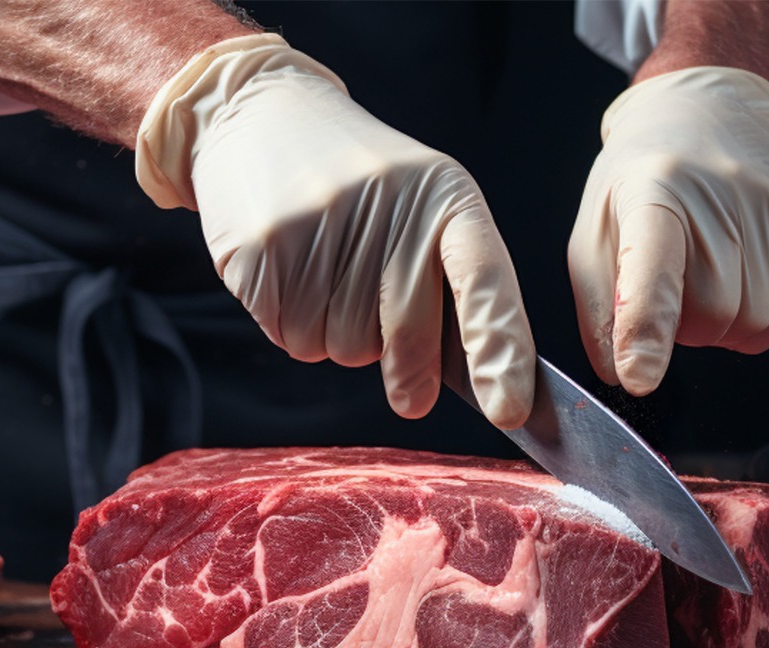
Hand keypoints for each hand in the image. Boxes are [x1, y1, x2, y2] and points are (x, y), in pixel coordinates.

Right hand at [134, 35, 535, 427]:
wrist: (260, 118)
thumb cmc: (362, 185)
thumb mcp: (423, 211)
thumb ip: (453, 291)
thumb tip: (481, 391)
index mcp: (444, 194)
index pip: (482, 276)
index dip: (498, 345)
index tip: (508, 409)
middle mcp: (386, 204)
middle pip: (405, 334)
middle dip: (409, 371)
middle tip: (409, 389)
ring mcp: (319, 224)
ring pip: (343, 349)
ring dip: (340, 336)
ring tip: (328, 276)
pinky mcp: (262, 248)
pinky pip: (291, 338)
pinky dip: (294, 325)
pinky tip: (292, 275)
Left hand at [568, 67, 768, 394]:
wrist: (712, 119)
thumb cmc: (644, 188)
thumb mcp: (598, 235)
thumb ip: (602, 310)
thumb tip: (620, 373)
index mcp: (654, 190)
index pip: (654, 269)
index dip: (647, 328)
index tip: (640, 377)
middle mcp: (723, 190)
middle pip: (715, 313)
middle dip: (690, 324)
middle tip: (678, 284)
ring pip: (757, 321)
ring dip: (727, 322)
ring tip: (711, 273)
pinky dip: (764, 314)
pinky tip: (745, 273)